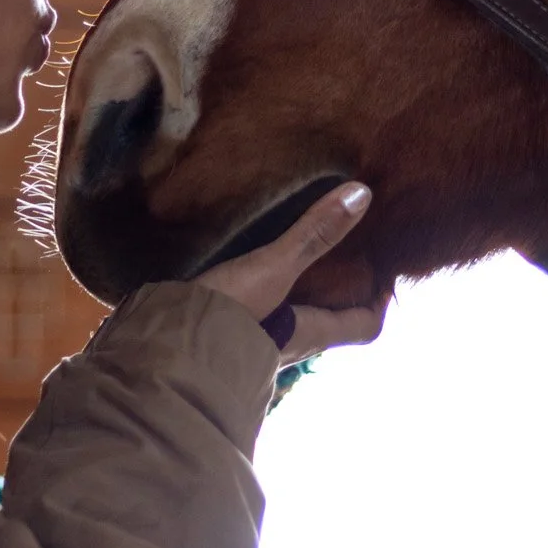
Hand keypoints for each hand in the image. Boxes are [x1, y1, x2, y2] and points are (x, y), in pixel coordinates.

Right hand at [197, 182, 389, 363]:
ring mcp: (257, 342)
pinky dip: (266, 286)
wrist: (163, 352)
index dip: (380, 301)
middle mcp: (292, 344)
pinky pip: (260, 308)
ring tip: (298, 243)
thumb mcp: (274, 268)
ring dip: (300, 285)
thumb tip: (363, 195)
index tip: (384, 268)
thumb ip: (314, 234)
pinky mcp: (225, 331)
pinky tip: (251, 259)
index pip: (365, 326)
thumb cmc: (230, 316)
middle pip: (330, 317)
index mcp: (313, 333)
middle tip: (341, 241)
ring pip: (294, 312)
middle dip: (339, 286)